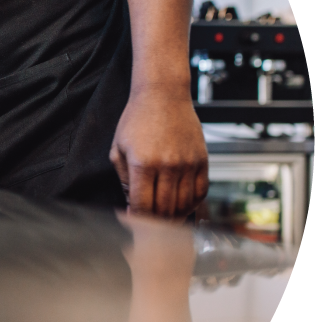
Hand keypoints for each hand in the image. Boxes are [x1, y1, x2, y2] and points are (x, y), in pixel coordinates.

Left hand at [110, 88, 207, 217]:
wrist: (163, 95)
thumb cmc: (137, 120)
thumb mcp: (118, 148)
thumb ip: (124, 179)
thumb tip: (132, 205)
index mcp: (142, 164)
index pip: (142, 206)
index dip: (137, 220)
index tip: (133, 224)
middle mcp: (168, 165)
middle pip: (164, 210)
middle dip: (154, 223)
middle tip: (148, 226)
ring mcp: (188, 164)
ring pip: (184, 205)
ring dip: (173, 217)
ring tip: (163, 219)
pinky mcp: (202, 160)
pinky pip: (201, 192)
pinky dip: (192, 204)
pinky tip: (181, 205)